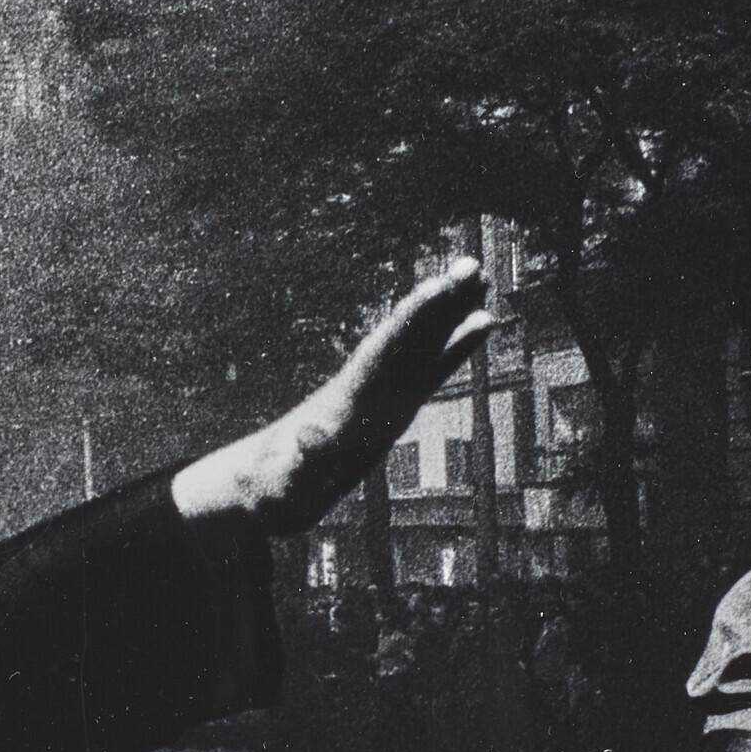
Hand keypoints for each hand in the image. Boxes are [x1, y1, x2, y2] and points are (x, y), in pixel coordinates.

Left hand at [171, 260, 494, 533]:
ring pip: (424, 345)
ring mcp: (383, 392)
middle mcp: (369, 385)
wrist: (269, 484)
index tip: (440, 286)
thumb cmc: (279, 485)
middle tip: (473, 266)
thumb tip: (307, 438)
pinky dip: (454, 348)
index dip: (413, 319)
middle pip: (409, 335)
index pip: (386, 348)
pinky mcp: (393, 406)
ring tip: (481, 282)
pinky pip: (431, 370)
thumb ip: (302, 459)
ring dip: (451, 314)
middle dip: (440, 302)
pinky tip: (477, 326)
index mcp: (349, 396)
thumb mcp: (289, 477)